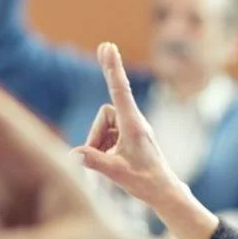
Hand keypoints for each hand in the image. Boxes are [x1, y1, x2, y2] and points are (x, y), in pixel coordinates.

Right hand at [71, 43, 219, 238]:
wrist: (164, 192)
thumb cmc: (145, 182)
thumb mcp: (117, 173)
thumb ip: (94, 161)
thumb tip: (73, 154)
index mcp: (134, 125)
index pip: (120, 90)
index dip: (112, 67)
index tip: (107, 46)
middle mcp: (134, 122)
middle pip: (104, 114)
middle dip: (95, 135)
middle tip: (97, 157)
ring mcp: (132, 129)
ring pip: (104, 126)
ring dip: (99, 144)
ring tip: (110, 164)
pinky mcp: (130, 136)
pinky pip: (108, 135)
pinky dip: (103, 148)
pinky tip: (112, 164)